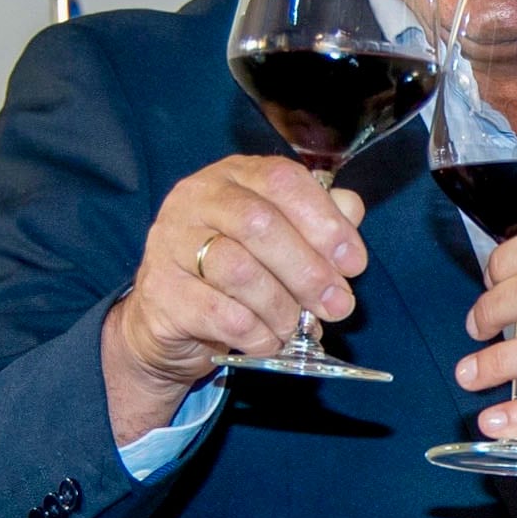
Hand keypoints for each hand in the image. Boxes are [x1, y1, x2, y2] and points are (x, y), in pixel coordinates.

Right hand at [103, 156, 369, 438]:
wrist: (171, 320)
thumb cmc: (236, 273)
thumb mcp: (280, 241)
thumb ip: (316, 221)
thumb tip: (351, 209)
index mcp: (233, 176)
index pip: (282, 180)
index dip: (325, 222)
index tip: (354, 263)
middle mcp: (196, 199)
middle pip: (260, 224)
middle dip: (309, 271)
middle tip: (337, 305)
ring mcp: (171, 243)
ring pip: (238, 270)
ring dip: (282, 307)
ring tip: (297, 327)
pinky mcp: (162, 291)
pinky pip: (219, 313)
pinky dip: (256, 333)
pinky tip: (269, 341)